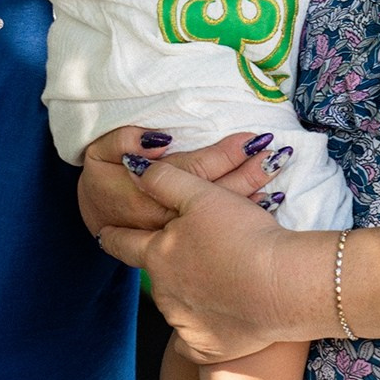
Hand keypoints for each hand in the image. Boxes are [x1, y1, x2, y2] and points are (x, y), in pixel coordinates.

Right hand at [77, 127, 288, 237]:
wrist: (102, 221)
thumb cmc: (105, 182)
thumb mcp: (102, 155)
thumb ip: (123, 141)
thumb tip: (158, 141)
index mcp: (148, 193)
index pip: (191, 171)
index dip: (221, 155)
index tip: (249, 139)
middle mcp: (167, 217)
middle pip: (213, 192)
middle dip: (245, 171)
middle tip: (275, 153)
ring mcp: (180, 232)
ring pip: (220, 211)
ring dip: (252, 189)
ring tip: (277, 166)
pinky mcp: (191, 240)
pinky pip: (221, 227)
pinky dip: (248, 211)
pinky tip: (272, 200)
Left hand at [94, 155, 323, 365]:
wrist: (284, 286)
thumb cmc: (244, 236)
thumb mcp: (202, 194)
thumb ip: (163, 179)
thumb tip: (132, 169)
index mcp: (157, 255)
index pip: (121, 243)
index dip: (114, 235)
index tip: (106, 234)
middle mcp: (164, 293)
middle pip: (155, 276)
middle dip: (166, 266)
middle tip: (193, 257)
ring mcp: (184, 324)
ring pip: (176, 307)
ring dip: (189, 296)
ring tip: (220, 282)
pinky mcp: (207, 349)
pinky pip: (194, 343)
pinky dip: (203, 333)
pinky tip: (220, 321)